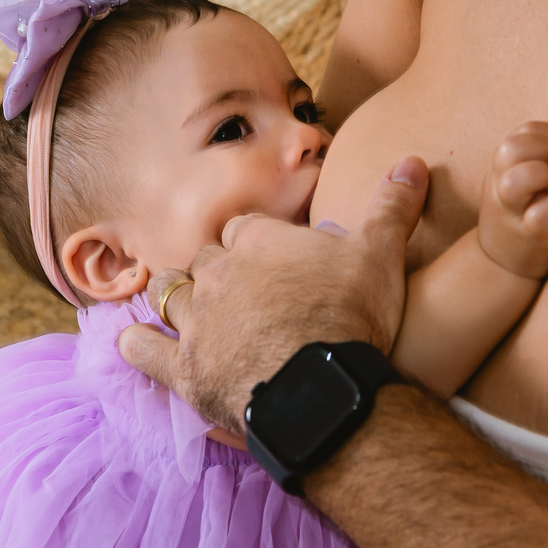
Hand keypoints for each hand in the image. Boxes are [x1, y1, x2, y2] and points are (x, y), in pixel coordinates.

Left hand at [119, 156, 428, 433]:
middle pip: (204, 261)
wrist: (322, 387)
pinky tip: (132, 343)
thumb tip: (414, 161)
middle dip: (215, 273)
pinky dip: (136, 346)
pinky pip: (143, 350)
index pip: (243, 228)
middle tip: (236, 292)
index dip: (253, 243)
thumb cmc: (352, 317)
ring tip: (186, 308)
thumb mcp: (382, 255)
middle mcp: (219, 274)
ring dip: (175, 299)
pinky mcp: (183, 368)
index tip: (268, 258)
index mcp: (260, 240)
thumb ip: (393, 207)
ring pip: (169, 296)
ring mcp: (197, 322)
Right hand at [477, 120, 547, 281]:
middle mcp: (500, 184)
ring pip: (515, 181)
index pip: (523, 131)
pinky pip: (540, 215)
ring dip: (542, 177)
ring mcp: (511, 211)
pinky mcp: (528, 235)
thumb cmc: (526, 211)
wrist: (502, 264)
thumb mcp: (536, 175)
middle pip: (511, 148)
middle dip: (542, 151)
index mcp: (503, 165)